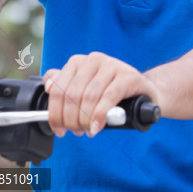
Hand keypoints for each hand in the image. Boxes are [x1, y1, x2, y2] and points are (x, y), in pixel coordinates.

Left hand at [43, 52, 161, 137]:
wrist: (145, 93)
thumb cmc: (111, 93)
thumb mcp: (85, 89)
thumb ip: (65, 86)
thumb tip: (48, 87)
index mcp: (78, 62)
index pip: (58, 89)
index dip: (55, 113)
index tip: (59, 129)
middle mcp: (93, 59)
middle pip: (72, 95)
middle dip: (71, 119)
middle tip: (76, 132)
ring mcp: (112, 65)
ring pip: (89, 97)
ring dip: (85, 119)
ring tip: (88, 130)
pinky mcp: (128, 76)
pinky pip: (108, 97)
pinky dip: (100, 115)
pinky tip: (97, 126)